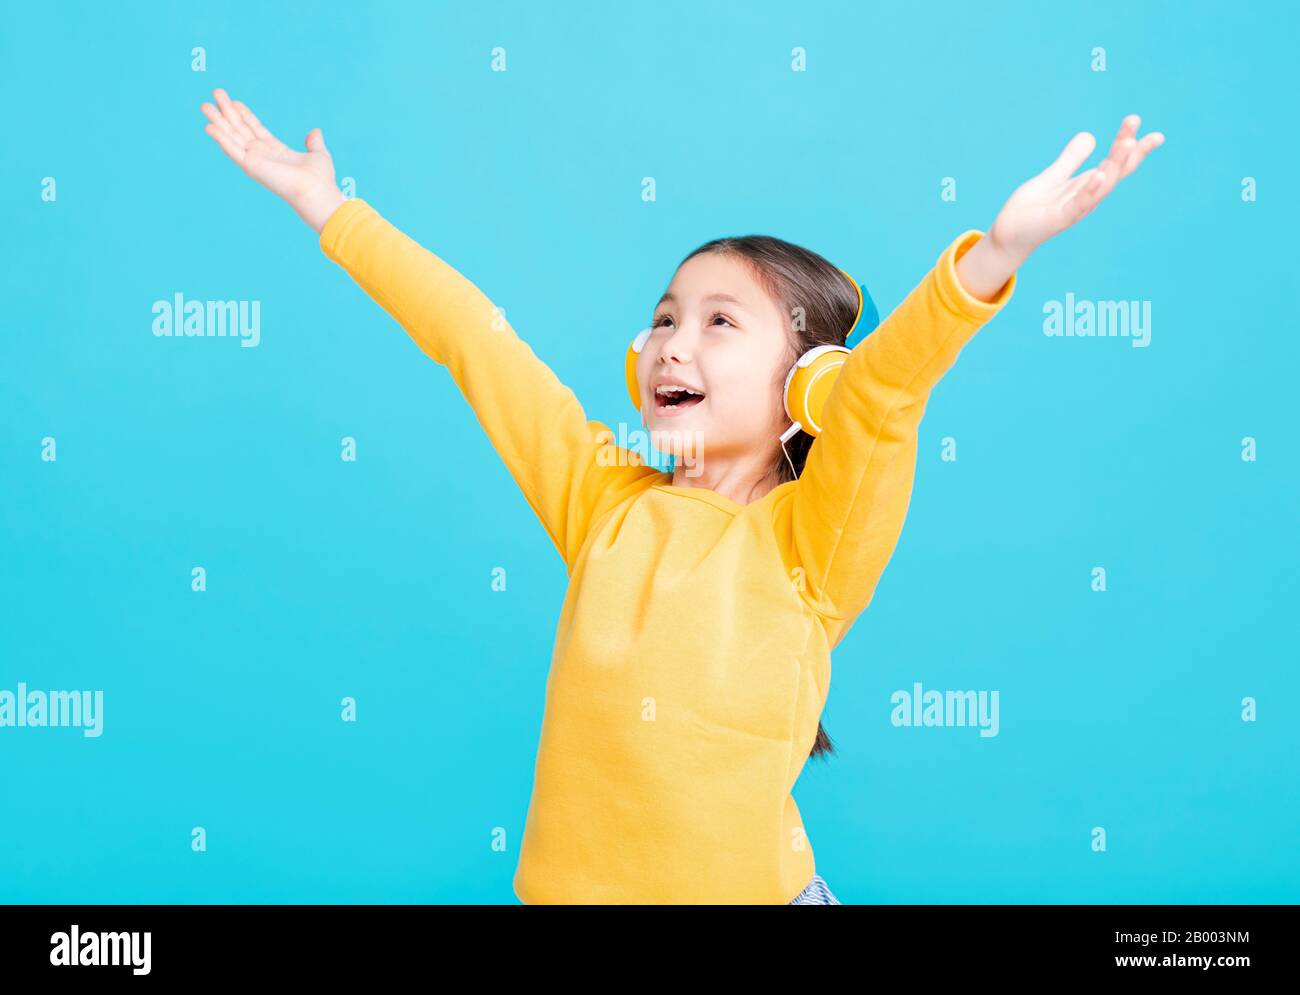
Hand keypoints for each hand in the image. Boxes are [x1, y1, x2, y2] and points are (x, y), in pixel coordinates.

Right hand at [200, 88, 345, 232]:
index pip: (255, 129)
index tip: (234, 101)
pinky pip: (232, 150)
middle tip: (215, 93)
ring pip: (231, 137)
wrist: (318, 191)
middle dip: (227, 112)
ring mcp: (255, 161)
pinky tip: (208, 126)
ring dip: (217, 121)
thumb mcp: (318, 154)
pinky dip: (220, 138)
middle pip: (240, 129)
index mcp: (276, 151)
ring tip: (204, 105)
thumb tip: (315, 131)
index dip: (244, 114)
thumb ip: (313, 143)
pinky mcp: (251, 167)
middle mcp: (262, 156)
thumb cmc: (320, 179)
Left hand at [988, 114, 1164, 264]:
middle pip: (1115, 170)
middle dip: (1129, 149)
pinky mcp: (1060, 218)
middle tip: (1137, 121)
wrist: (1010, 234)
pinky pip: (1079, 203)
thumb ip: (1071, 159)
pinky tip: (1100, 174)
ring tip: (1128, 142)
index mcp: (1088, 186)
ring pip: (1103, 185)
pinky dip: (1091, 189)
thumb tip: (1090, 135)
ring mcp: (1076, 208)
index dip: (1132, 146)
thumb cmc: (1033, 208)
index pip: (1116, 163)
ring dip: (1116, 164)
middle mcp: (1088, 197)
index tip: (1144, 124)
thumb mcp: (1054, 176)